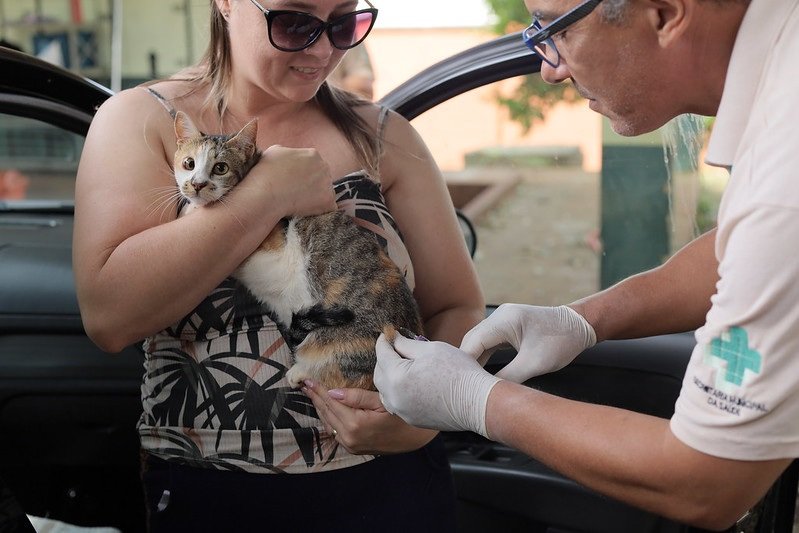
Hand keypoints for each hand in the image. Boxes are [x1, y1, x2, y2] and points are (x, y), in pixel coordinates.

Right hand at [255, 145, 336, 216]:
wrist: (265, 194)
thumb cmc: (266, 173)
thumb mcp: (274, 151)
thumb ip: (286, 151)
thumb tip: (287, 155)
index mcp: (313, 154)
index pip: (314, 165)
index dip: (304, 175)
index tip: (295, 182)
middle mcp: (324, 167)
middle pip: (322, 178)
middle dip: (312, 185)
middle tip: (297, 194)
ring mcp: (328, 185)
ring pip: (326, 193)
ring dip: (316, 198)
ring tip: (299, 203)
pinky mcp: (328, 203)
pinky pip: (328, 208)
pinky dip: (320, 211)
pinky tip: (306, 212)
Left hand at [302, 380, 435, 454]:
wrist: (417, 439)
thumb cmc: (403, 416)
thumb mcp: (382, 401)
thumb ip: (357, 397)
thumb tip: (332, 392)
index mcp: (355, 424)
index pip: (331, 402)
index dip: (318, 389)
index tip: (306, 379)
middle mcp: (349, 438)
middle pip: (326, 413)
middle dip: (315, 397)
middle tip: (304, 384)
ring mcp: (351, 445)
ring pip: (328, 423)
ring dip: (320, 408)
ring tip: (312, 393)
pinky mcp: (354, 448)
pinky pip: (335, 431)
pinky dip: (328, 418)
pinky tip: (326, 408)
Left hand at [374, 333, 501, 437]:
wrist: (479, 403)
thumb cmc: (459, 373)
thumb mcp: (431, 349)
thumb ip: (406, 344)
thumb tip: (394, 340)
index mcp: (397, 378)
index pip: (382, 355)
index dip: (383, 341)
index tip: (386, 334)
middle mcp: (395, 398)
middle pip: (379, 375)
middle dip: (384, 360)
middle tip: (395, 348)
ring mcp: (403, 412)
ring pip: (385, 392)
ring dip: (389, 377)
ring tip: (402, 365)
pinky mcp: (413, 420)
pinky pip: (397, 404)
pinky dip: (398, 392)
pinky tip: (409, 383)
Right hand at [460, 304, 595, 382]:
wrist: (580, 326)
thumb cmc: (561, 342)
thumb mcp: (535, 364)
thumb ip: (510, 377)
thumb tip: (490, 393)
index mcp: (505, 320)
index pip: (473, 342)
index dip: (463, 364)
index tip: (458, 384)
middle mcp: (500, 316)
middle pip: (472, 340)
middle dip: (464, 362)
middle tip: (459, 386)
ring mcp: (503, 319)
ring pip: (478, 340)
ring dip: (473, 359)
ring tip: (467, 381)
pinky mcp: (508, 325)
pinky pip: (488, 341)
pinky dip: (483, 355)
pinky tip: (480, 372)